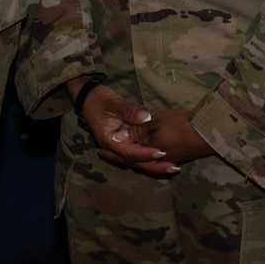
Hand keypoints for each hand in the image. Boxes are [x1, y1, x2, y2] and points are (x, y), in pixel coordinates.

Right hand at [76, 84, 212, 176]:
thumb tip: (147, 118)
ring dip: (155, 164)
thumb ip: (129, 111)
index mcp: (108, 141)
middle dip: (154, 167)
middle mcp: (115, 148)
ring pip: (138, 160)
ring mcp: (121, 145)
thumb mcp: (114, 103)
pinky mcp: (126, 141)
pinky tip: (165, 159)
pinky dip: (151, 156)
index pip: (128, 152)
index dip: (144, 154)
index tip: (160, 152)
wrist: (90, 96)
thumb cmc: (99, 100)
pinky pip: (139, 152)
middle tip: (173, 168)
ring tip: (173, 167)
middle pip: (135, 162)